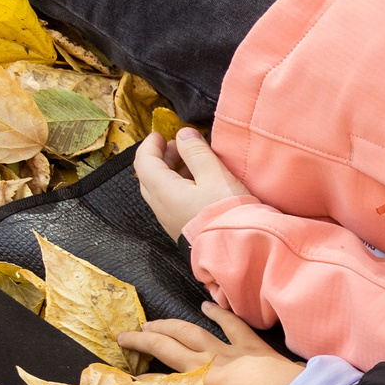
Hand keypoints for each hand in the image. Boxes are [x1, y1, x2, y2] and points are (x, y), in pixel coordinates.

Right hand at [116, 304, 300, 384]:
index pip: (161, 374)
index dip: (141, 365)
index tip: (126, 361)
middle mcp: (207, 364)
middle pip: (167, 344)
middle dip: (143, 339)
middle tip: (127, 336)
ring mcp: (228, 351)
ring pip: (190, 331)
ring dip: (169, 325)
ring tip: (152, 323)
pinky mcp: (251, 345)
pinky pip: (231, 324)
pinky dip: (218, 313)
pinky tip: (206, 306)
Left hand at [132, 128, 247, 240]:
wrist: (240, 250)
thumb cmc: (227, 212)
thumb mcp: (215, 175)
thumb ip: (196, 152)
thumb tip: (183, 135)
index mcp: (163, 190)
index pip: (144, 161)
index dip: (150, 145)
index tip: (160, 134)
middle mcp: (161, 207)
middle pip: (149, 176)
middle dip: (161, 157)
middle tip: (178, 147)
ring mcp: (170, 221)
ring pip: (159, 190)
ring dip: (170, 173)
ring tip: (191, 165)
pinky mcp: (182, 230)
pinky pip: (171, 203)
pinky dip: (177, 188)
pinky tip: (196, 187)